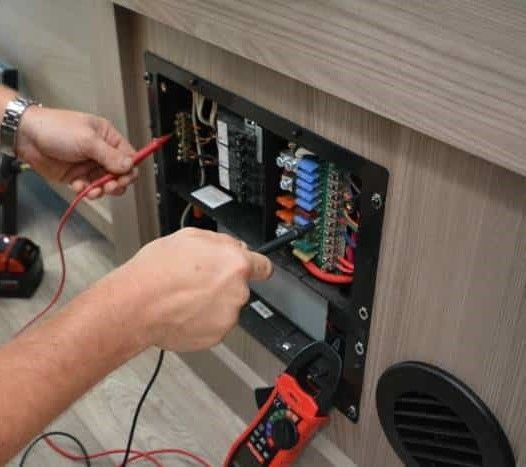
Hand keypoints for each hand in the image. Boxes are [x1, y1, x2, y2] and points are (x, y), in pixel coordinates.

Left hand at [16, 106, 137, 198]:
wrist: (27, 136)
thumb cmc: (56, 129)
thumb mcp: (88, 140)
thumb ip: (110, 155)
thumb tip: (130, 166)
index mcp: (108, 138)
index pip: (129, 157)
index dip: (130, 169)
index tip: (125, 178)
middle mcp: (101, 153)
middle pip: (120, 174)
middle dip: (117, 182)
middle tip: (110, 186)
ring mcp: (89, 165)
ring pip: (106, 184)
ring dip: (102, 190)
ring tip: (95, 190)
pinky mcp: (77, 177)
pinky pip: (89, 189)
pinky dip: (86, 191)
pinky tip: (78, 186)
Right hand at [116, 228, 272, 351]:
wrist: (136, 305)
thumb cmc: (156, 272)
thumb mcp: (189, 236)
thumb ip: (220, 242)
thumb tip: (232, 246)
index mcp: (235, 263)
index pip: (264, 266)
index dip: (256, 267)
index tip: (253, 270)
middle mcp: (237, 291)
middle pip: (240, 286)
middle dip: (224, 284)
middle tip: (197, 280)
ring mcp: (228, 316)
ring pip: (226, 306)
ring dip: (213, 303)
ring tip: (185, 296)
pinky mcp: (216, 336)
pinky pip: (215, 325)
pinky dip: (203, 320)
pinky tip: (184, 311)